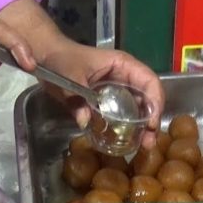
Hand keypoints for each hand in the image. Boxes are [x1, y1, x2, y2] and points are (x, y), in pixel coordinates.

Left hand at [43, 41, 164, 149]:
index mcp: (122, 64)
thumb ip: (78, 98)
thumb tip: (85, 121)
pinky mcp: (107, 99)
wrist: (47, 57)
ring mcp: (117, 88)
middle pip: (148, 97)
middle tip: (149, 142)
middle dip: (151, 119)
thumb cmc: (62, 58)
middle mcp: (125, 76)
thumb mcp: (70, 76)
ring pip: (137, 107)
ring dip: (142, 126)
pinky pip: (122, 113)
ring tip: (142, 145)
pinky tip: (126, 140)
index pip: (149, 81)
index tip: (152, 123)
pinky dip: (126, 126)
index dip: (155, 102)